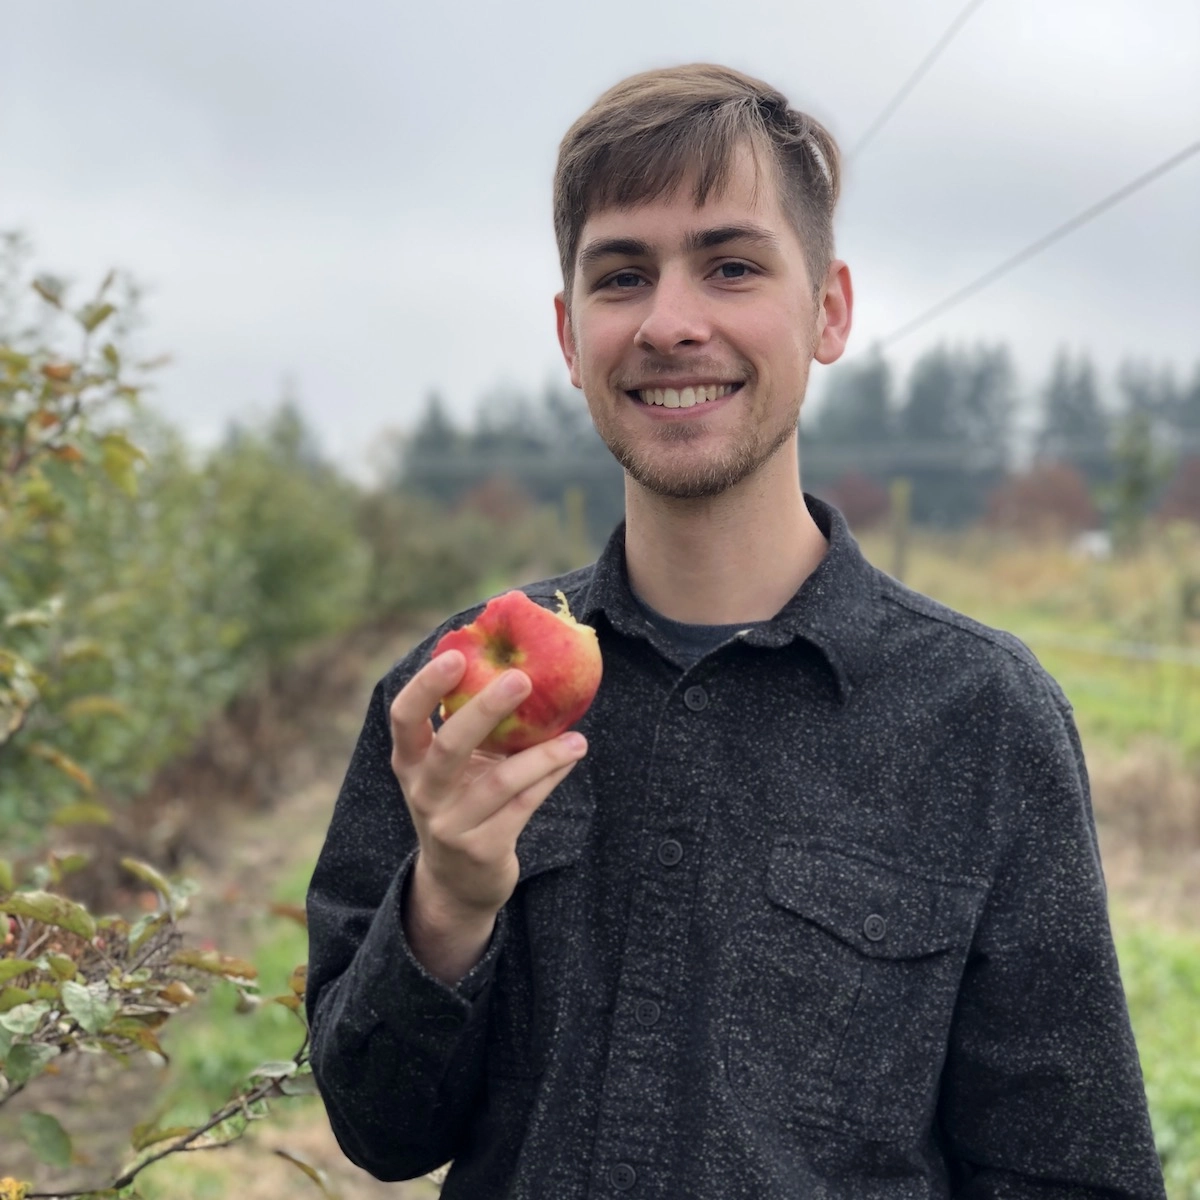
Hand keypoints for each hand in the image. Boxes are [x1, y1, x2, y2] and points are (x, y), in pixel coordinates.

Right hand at [390, 648, 587, 927]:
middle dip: (485, 709)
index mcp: (410, 762)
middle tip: (522, 678)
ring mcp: (450, 824)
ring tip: (576, 738)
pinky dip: (550, 777)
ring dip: (542, 755)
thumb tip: (517, 663)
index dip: (425, 685)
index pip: (404, 717)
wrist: (457, 883)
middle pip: (449, 746)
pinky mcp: (482, 849)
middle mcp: (423, 792)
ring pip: (499, 782)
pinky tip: (572, 755)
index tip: (456, 655)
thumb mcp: (452, 770)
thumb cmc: (460, 803)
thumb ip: (468, 727)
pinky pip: (523, 805)